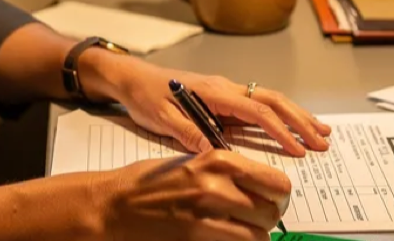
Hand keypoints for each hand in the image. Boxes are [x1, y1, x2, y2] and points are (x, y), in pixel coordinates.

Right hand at [94, 150, 288, 240]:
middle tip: (257, 219)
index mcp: (218, 160)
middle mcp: (217, 186)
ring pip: (259, 235)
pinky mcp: (197, 238)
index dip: (279, 194)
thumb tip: (256, 186)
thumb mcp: (190, 163)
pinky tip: (225, 238)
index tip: (274, 199)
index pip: (275, 182)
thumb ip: (224, 173)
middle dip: (268, 218)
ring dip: (254, 235)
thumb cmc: (148, 182)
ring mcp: (208, 216)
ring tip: (240, 231)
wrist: (114, 205)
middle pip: (271, 211)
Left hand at [103, 58, 330, 155]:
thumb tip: (213, 151)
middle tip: (323, 140)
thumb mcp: (160, 117)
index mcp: (213, 92)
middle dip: (300, 120)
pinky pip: (258, 105)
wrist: (132, 78)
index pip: (255, 110)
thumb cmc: (145, 95)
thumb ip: (186, 132)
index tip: (298, 149)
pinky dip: (280, 115)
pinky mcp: (222, 98)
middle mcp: (225, 88)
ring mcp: (225, 91)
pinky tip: (291, 125)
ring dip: (296, 115)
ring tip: (320, 131)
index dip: (279, 130)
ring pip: (269, 101)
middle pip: (272, 101)